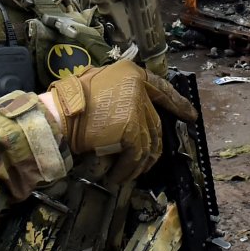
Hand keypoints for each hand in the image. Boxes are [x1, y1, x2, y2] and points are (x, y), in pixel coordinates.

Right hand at [41, 59, 195, 182]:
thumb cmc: (70, 101)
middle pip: (154, 123)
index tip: (191, 115)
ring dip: (139, 163)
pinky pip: (136, 156)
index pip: (161, 89)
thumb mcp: (98, 83)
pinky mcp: (132, 130)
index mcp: (131, 73)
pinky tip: (118, 176)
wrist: (58, 115)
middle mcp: (138, 88)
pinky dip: (128, 169)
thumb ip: (119, 93)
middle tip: (148, 163)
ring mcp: (136, 109)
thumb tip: (130, 112)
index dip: (177, 103)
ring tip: (127, 175)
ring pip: (149, 143)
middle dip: (152, 147)